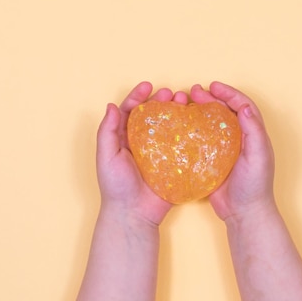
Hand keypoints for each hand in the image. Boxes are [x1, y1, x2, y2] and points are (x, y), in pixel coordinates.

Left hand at [96, 82, 187, 226]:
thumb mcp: (106, 157)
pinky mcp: (173, 164)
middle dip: (162, 101)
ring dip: (177, 113)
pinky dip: (188, 134)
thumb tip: (111, 106)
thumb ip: (107, 132)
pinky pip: (182, 146)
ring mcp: (160, 153)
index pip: (132, 111)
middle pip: (154, 116)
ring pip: (169, 127)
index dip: (139, 96)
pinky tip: (195, 124)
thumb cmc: (116, 187)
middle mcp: (143, 143)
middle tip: (172, 94)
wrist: (133, 214)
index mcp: (125, 138)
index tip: (148, 86)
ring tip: (186, 103)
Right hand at [190, 81, 276, 220]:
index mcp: (252, 135)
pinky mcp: (212, 161)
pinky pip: (201, 141)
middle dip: (211, 98)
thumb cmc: (255, 186)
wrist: (244, 213)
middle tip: (195, 91)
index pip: (243, 106)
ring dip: (200, 111)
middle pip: (225, 111)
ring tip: (186, 103)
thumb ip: (253, 132)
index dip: (229, 93)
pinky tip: (181, 126)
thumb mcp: (258, 156)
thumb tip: (245, 107)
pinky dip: (193, 131)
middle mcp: (239, 139)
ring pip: (212, 123)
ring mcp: (224, 150)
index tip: (214, 86)